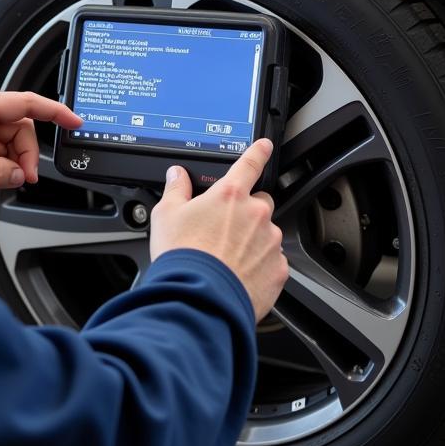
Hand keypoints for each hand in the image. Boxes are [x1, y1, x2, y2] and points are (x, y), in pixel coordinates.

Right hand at [148, 138, 288, 322]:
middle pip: (260, 202)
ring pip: (267, 234)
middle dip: (248, 210)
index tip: (265, 147)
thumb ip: (176, 190)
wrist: (198, 298)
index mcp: (230, 195)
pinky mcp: (278, 269)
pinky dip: (260, 266)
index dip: (258, 152)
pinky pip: (273, 262)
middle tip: (226, 228)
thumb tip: (176, 175)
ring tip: (229, 258)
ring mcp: (270, 242)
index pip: (250, 163)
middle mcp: (255, 214)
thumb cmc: (182, 256)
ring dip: (254, 240)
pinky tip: (240, 274)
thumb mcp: (166, 215)